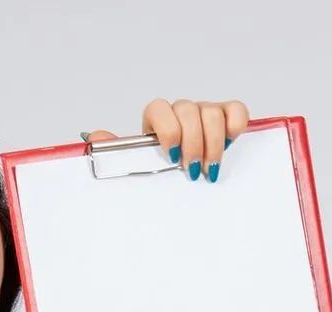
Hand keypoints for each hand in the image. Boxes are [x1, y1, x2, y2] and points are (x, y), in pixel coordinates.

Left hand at [84, 98, 249, 181]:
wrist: (185, 184)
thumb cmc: (162, 173)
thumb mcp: (137, 166)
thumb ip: (117, 151)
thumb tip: (95, 138)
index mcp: (158, 120)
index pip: (158, 108)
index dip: (168, 130)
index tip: (171, 157)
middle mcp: (182, 112)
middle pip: (188, 110)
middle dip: (193, 144)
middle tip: (193, 171)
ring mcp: (206, 114)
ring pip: (212, 111)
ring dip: (213, 142)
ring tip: (211, 168)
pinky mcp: (228, 119)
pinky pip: (236, 110)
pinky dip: (236, 124)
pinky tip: (230, 143)